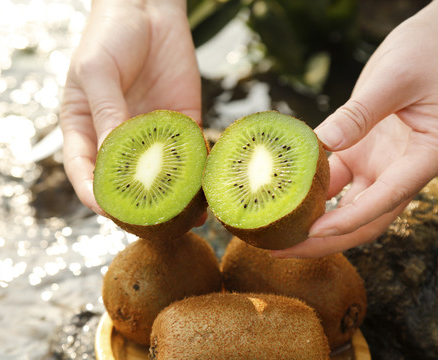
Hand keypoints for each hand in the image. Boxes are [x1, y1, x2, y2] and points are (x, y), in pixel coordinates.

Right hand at [60, 0, 200, 213]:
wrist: (148, 7)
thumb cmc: (110, 35)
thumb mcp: (99, 72)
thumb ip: (107, 112)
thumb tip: (116, 158)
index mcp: (85, 129)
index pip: (84, 172)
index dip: (93, 194)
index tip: (108, 211)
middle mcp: (117, 138)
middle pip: (124, 183)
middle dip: (136, 206)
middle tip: (153, 225)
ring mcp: (150, 134)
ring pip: (159, 176)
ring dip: (171, 198)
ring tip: (187, 218)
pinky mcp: (181, 124)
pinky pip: (189, 153)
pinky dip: (197, 173)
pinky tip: (208, 189)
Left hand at [272, 1, 437, 257]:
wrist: (433, 42)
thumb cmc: (430, 53)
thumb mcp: (396, 79)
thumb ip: (362, 111)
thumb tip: (324, 142)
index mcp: (424, 157)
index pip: (385, 199)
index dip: (348, 220)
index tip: (313, 233)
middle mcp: (399, 168)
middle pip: (362, 218)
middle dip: (323, 240)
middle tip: (280, 250)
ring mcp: (379, 163)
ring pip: (344, 203)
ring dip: (310, 220)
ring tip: (272, 231)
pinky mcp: (359, 151)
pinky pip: (332, 178)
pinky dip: (308, 188)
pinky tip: (279, 195)